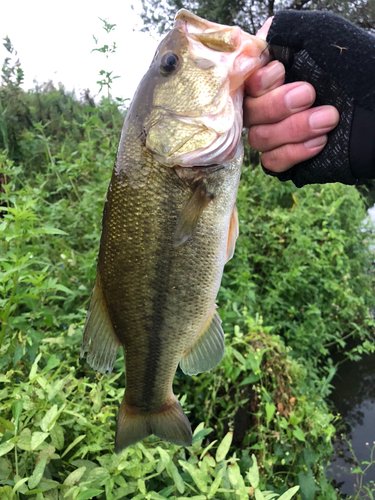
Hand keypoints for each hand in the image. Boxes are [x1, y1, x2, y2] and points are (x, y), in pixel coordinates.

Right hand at [244, 19, 338, 173]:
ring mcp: (277, 133)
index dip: (256, 82)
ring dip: (292, 129)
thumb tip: (259, 40)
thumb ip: (284, 33)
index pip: (243, 83)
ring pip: (259, 138)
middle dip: (277, 105)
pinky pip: (271, 162)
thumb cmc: (357, 68)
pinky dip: (292, 153)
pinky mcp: (286, 157)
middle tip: (310, 94)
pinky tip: (319, 143)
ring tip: (328, 118)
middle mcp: (270, 104)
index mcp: (273, 76)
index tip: (281, 72)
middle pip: (250, 113)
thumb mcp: (322, 36)